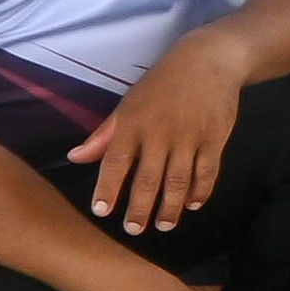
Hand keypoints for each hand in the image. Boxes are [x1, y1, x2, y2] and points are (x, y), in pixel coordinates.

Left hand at [73, 36, 245, 233]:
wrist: (208, 60)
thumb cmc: (162, 83)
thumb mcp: (128, 104)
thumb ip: (104, 135)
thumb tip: (75, 157)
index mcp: (134, 124)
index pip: (116, 162)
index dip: (108, 188)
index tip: (101, 210)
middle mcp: (160, 134)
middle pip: (149, 178)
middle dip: (140, 207)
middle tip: (133, 229)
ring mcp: (190, 138)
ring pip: (179, 180)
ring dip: (170, 207)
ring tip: (163, 226)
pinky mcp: (215, 139)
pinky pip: (207, 171)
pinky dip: (201, 191)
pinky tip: (193, 205)